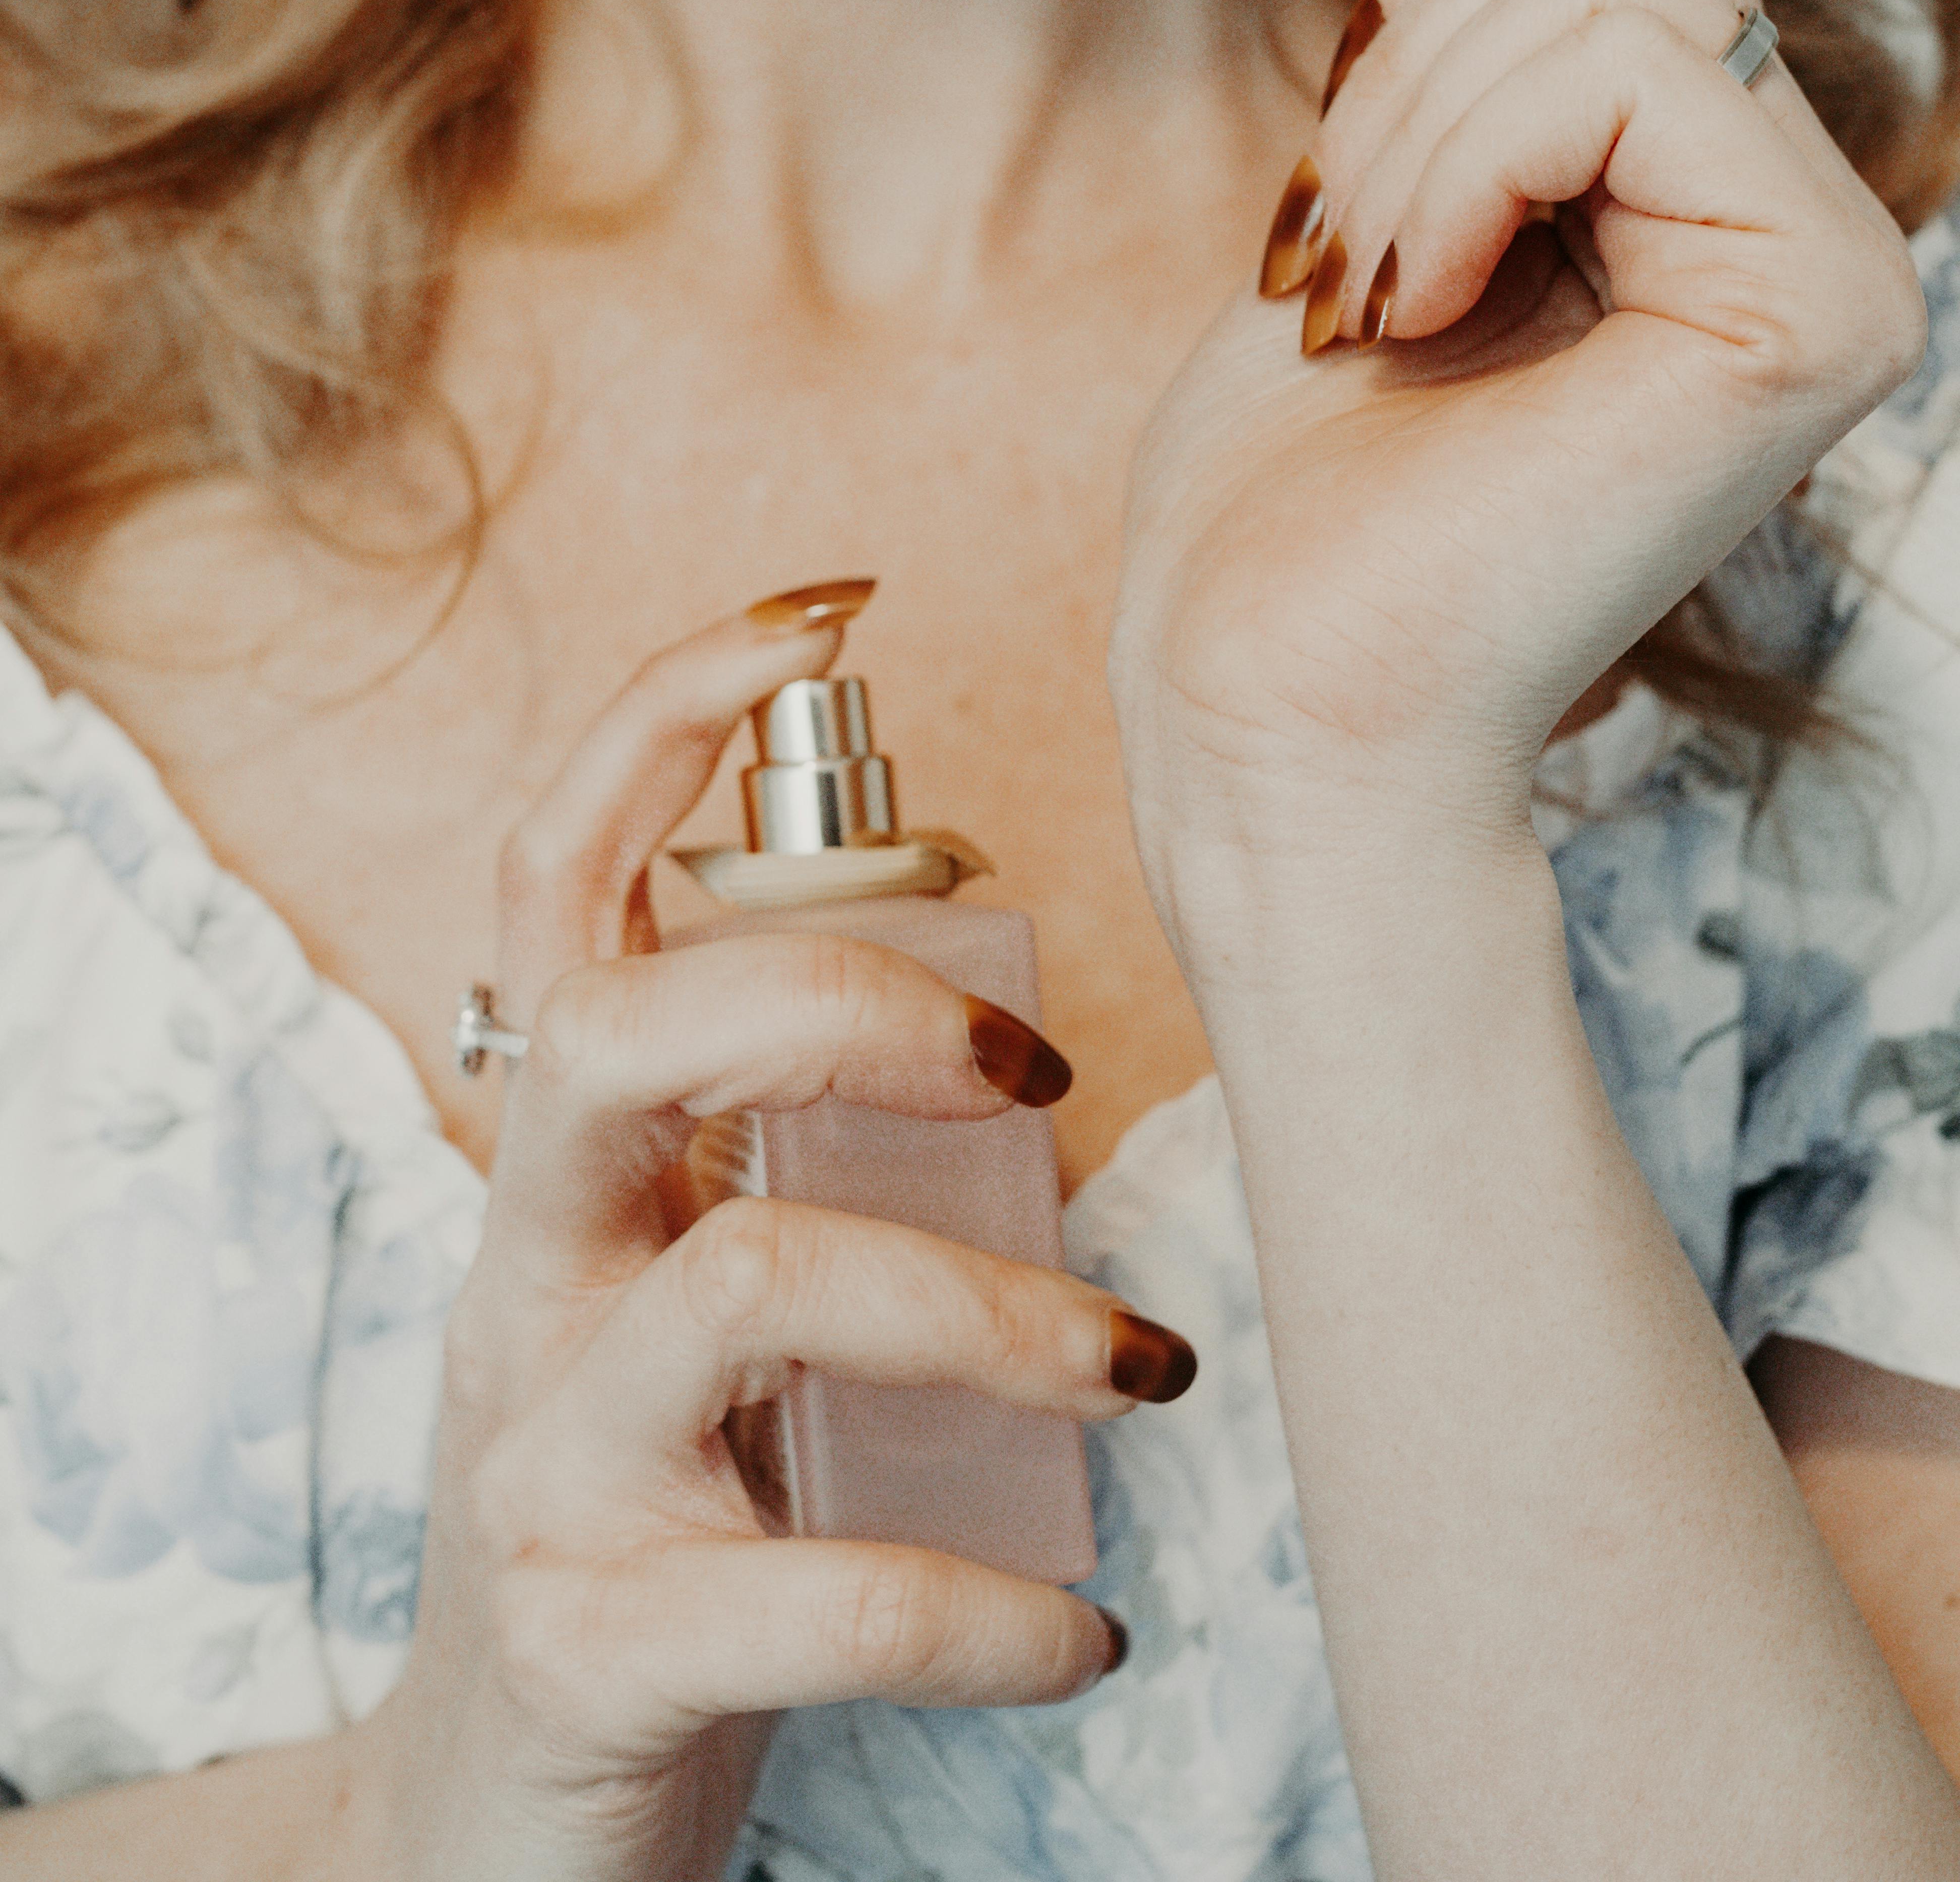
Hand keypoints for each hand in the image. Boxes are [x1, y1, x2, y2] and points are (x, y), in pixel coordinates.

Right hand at [351, 597, 1156, 1881]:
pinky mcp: (590, 1642)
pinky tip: (1083, 1630)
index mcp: (565, 1170)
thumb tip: (1020, 1038)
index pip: (561, 875)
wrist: (499, 1827)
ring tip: (1147, 1370)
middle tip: (1040, 1070)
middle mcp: (526, 1280)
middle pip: (623, 1027)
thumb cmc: (668, 1509)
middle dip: (843, 994)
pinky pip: (806, 1592)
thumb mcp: (692, 1301)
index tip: (831, 605)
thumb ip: (789, 1168)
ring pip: (744, 1288)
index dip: (665, 714)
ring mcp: (539, 1459)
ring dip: (990, 1311)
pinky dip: (979, 1605)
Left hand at [1112, 0, 1924, 960]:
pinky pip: (1627, 65)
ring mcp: (1835, 273)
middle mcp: (1812, 229)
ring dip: (1417, 118)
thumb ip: (1502, 45)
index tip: (1350, 204)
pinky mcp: (1808, 317)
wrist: (1271, 691)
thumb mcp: (1388, 198)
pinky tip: (1423, 311)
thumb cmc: (1293, 488)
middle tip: (1357, 257)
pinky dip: (1461, 162)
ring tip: (1385, 297)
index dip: (1429, 10)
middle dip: (1416, 53)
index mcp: (1715, 201)